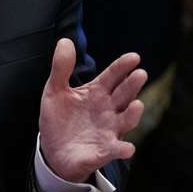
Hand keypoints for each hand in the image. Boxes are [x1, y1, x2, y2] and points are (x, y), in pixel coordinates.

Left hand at [38, 38, 146, 182]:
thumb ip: (61, 68)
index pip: (113, 76)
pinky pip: (115, 150)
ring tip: (136, 104)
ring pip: (125, 121)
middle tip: (140, 73)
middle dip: (132, 85)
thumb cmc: (59, 118)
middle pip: (124, 95)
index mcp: (96, 93)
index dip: (122, 66)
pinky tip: (127, 148)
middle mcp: (108, 110)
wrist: (52, 150)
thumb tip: (65, 41)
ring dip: (132, 114)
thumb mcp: (54, 91)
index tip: (134, 57)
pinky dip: (122, 149)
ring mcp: (108, 131)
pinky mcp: (103, 151)